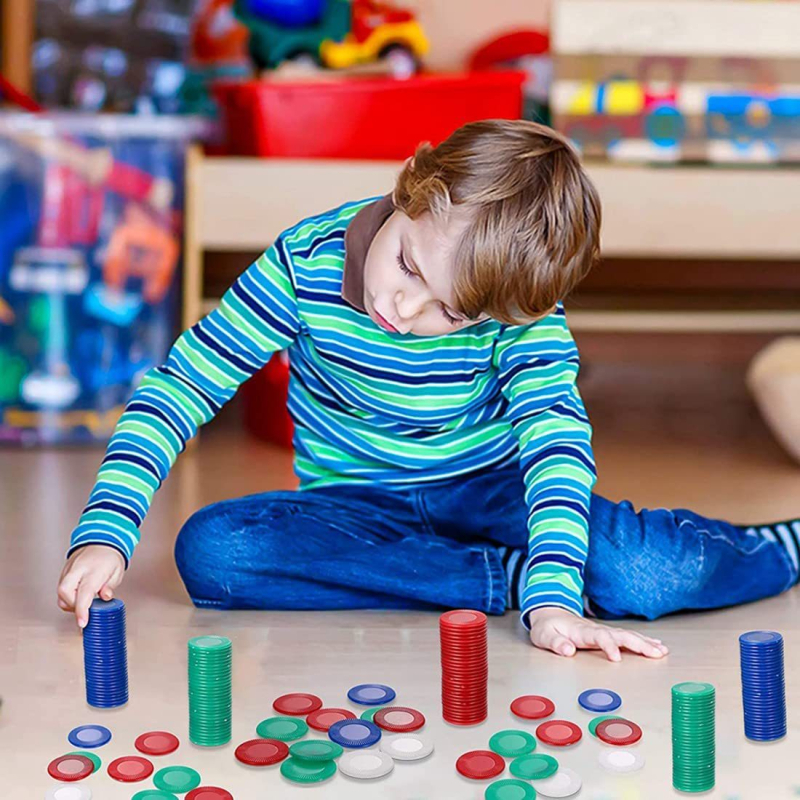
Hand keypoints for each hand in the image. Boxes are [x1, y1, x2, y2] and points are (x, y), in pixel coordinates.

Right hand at [57, 545, 125, 628]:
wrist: (100, 541)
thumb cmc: (110, 558)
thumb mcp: (117, 572)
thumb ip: (110, 586)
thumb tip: (105, 597)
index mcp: (94, 570)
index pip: (85, 592)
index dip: (82, 609)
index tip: (82, 623)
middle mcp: (78, 569)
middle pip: (65, 591)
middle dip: (73, 606)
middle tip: (86, 609)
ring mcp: (69, 570)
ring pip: (60, 593)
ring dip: (70, 603)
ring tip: (85, 602)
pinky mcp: (63, 573)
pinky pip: (61, 590)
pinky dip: (68, 598)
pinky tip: (78, 597)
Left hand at [528, 607, 668, 660]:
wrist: (549, 612)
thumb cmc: (547, 627)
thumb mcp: (543, 635)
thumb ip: (555, 643)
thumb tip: (568, 651)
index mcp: (581, 631)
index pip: (598, 637)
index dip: (608, 646)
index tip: (616, 659)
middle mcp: (595, 629)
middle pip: (620, 635)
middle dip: (638, 644)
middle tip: (656, 654)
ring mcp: (602, 630)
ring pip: (627, 635)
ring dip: (645, 642)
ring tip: (662, 651)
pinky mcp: (606, 634)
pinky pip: (627, 637)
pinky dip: (643, 641)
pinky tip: (656, 646)